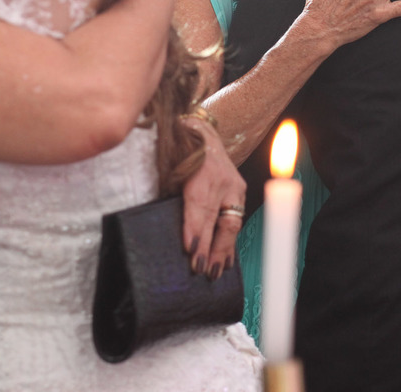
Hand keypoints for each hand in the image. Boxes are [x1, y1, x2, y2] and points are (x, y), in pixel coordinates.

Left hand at [180, 113, 246, 278]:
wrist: (201, 128)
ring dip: (224, 248)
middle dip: (211, 246)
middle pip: (217, 216)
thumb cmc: (178, 148)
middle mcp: (222, 176)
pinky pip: (236, 219)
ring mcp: (234, 183)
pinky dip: (230, 241)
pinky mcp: (239, 189)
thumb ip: (166, 189)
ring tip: (217, 272)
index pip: (199, 203)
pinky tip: (228, 259)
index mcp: (202, 166)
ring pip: (231, 220)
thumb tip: (160, 224)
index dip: (195, 227)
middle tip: (201, 269)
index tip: (190, 248)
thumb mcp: (167, 164)